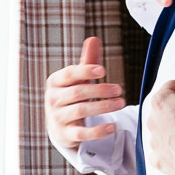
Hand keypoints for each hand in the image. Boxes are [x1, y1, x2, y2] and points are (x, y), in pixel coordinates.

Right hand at [44, 36, 125, 151]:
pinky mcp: (65, 135)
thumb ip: (87, 61)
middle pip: (77, 93)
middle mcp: (53, 99)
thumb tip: (94, 39)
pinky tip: (112, 126)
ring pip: (80, 111)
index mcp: (55, 82)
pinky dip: (97, 131)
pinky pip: (81, 134)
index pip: (69, 74)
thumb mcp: (77, 80)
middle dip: (100, 90)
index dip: (85, 71)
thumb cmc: (71, 96)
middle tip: (119, 89)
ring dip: (103, 107)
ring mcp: (58, 118)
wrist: (59, 125)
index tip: (103, 70)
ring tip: (121, 103)